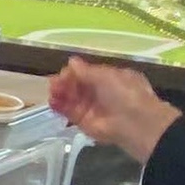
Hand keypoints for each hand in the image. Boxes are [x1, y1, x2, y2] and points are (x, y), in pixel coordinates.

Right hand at [48, 57, 180, 162]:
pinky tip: (52, 101)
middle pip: (76, 85)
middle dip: (64, 82)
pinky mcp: (82, 122)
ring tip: (51, 91)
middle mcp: (98, 92)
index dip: (74, 72)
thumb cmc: (124, 94)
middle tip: (53, 83)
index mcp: (108, 78)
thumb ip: (87, 71)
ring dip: (60, 93)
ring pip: (70, 98)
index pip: (86, 73)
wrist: (133, 122)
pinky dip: (59, 106)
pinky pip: (68, 112)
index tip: (64, 72)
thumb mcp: (107, 76)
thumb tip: (71, 62)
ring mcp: (90, 107)